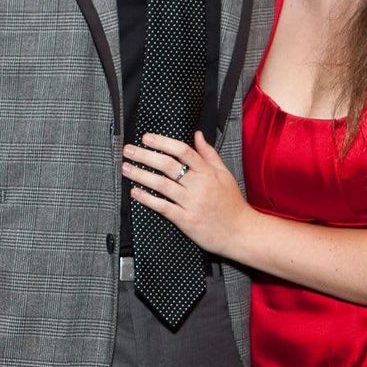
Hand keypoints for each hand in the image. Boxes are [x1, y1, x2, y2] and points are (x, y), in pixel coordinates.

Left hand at [122, 131, 251, 257]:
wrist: (241, 232)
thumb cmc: (232, 203)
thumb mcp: (224, 174)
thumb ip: (209, 154)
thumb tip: (197, 134)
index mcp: (208, 172)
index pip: (182, 151)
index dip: (163, 142)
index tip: (147, 138)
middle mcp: (199, 185)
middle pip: (168, 165)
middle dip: (145, 155)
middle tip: (128, 150)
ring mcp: (192, 203)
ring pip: (162, 184)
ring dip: (141, 175)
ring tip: (126, 168)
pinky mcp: (187, 221)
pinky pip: (163, 207)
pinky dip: (148, 199)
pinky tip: (135, 192)